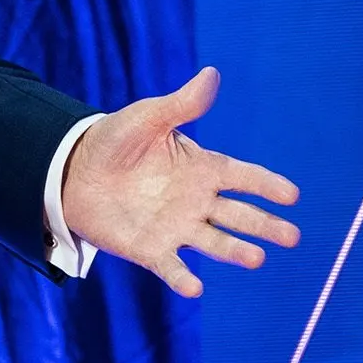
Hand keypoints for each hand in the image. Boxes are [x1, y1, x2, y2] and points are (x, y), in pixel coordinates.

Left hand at [62, 66, 299, 296]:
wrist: (71, 170)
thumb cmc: (114, 140)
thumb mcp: (147, 118)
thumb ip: (181, 104)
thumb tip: (211, 74)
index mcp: (201, 169)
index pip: (243, 176)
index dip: (266, 185)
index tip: (291, 194)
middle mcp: (196, 202)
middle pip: (239, 215)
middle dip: (265, 226)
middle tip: (292, 236)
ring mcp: (176, 227)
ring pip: (215, 243)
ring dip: (235, 251)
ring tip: (256, 258)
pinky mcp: (150, 249)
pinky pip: (171, 266)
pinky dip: (182, 277)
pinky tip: (194, 288)